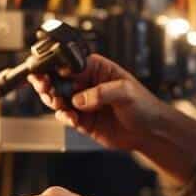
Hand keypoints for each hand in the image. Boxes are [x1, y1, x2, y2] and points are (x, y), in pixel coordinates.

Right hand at [30, 54, 173, 152]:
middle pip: (58, 80)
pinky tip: (72, 118)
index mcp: (97, 69)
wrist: (150, 131)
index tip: (47, 73)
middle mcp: (87, 84)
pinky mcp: (83, 120)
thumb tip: (80, 99)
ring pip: (58, 98)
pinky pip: (66, 116)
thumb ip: (101, 92)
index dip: (56, 67)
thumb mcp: (126, 92)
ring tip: (57, 103)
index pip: (70, 63)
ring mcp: (84, 102)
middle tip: (45, 88)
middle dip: (48, 83)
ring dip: (53, 101)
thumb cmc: (144, 105)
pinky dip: (64, 117)